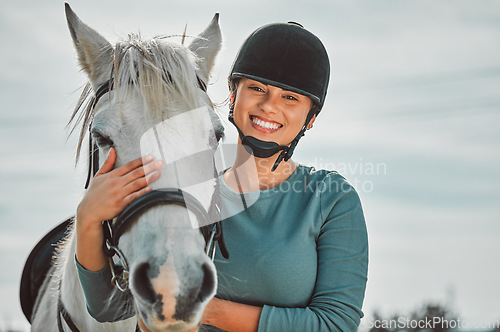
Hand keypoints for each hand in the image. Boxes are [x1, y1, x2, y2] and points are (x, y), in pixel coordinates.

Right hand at [76, 147, 162, 270]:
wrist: (88, 211)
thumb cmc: (94, 193)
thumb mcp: (98, 176)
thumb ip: (107, 163)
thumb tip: (112, 149)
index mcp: (112, 175)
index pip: (129, 166)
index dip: (141, 161)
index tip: (151, 156)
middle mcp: (116, 183)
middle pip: (135, 173)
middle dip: (149, 167)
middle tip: (161, 163)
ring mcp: (118, 194)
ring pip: (136, 184)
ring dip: (149, 178)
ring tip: (159, 173)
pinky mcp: (120, 204)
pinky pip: (133, 197)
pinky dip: (142, 192)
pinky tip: (151, 189)